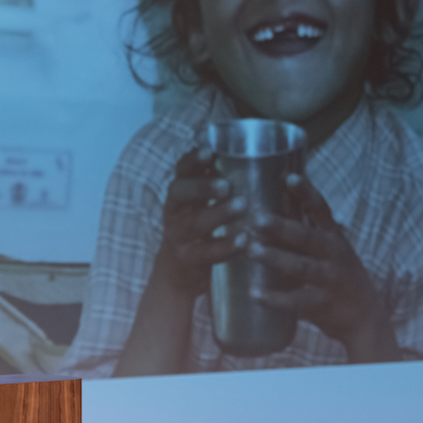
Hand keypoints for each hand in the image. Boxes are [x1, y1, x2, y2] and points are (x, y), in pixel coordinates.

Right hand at [154, 145, 250, 295]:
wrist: (177, 271)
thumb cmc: (198, 228)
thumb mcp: (199, 204)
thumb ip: (214, 184)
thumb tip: (248, 154)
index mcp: (180, 194)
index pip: (181, 171)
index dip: (193, 161)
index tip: (209, 151)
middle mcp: (174, 212)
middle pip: (179, 194)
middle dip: (202, 186)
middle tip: (227, 184)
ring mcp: (179, 237)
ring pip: (195, 223)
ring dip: (219, 213)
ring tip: (243, 205)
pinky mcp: (189, 260)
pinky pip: (206, 253)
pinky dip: (226, 246)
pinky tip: (244, 240)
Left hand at [247, 174, 398, 362]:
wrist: (366, 317)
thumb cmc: (339, 274)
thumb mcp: (330, 247)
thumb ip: (307, 228)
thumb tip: (275, 199)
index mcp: (333, 237)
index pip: (320, 210)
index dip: (306, 193)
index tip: (289, 177)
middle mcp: (333, 255)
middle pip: (307, 237)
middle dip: (282, 227)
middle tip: (256, 219)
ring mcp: (329, 280)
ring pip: (301, 267)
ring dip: (276, 258)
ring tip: (252, 250)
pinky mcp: (322, 305)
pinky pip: (296, 301)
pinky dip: (275, 299)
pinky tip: (255, 293)